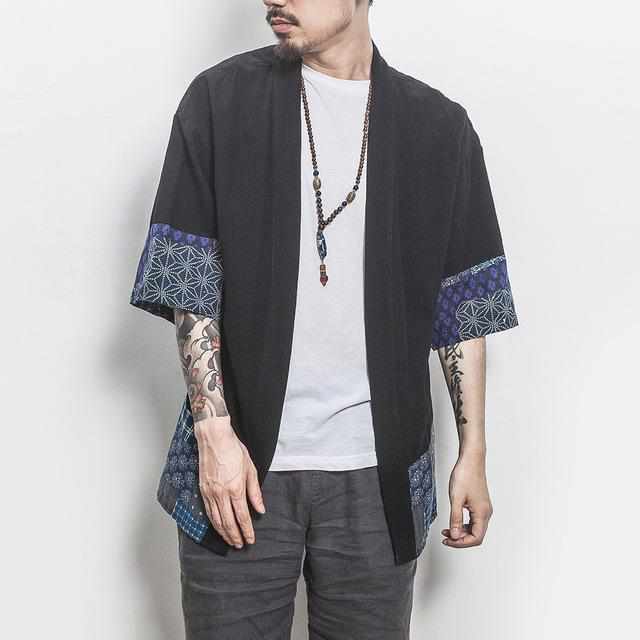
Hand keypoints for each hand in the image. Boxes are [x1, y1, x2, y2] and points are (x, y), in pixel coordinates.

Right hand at [194, 415, 265, 548]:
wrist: (214, 439)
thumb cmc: (233, 450)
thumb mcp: (250, 469)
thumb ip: (255, 491)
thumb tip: (260, 508)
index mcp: (236, 488)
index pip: (242, 517)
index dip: (247, 531)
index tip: (250, 539)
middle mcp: (221, 494)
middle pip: (228, 522)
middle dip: (235, 536)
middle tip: (240, 545)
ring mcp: (210, 493)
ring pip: (216, 520)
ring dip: (224, 533)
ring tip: (230, 540)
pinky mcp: (203, 490)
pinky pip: (208, 512)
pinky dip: (214, 523)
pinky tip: (218, 527)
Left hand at [441, 453, 492, 547]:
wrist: (471, 460)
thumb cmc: (465, 475)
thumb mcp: (456, 498)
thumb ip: (455, 518)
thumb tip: (454, 535)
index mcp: (482, 513)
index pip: (475, 538)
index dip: (461, 543)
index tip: (449, 541)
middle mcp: (486, 512)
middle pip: (476, 535)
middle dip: (460, 539)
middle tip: (446, 538)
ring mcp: (484, 508)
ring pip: (475, 528)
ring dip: (461, 532)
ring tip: (447, 531)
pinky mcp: (480, 504)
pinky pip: (474, 520)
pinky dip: (464, 524)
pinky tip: (454, 522)